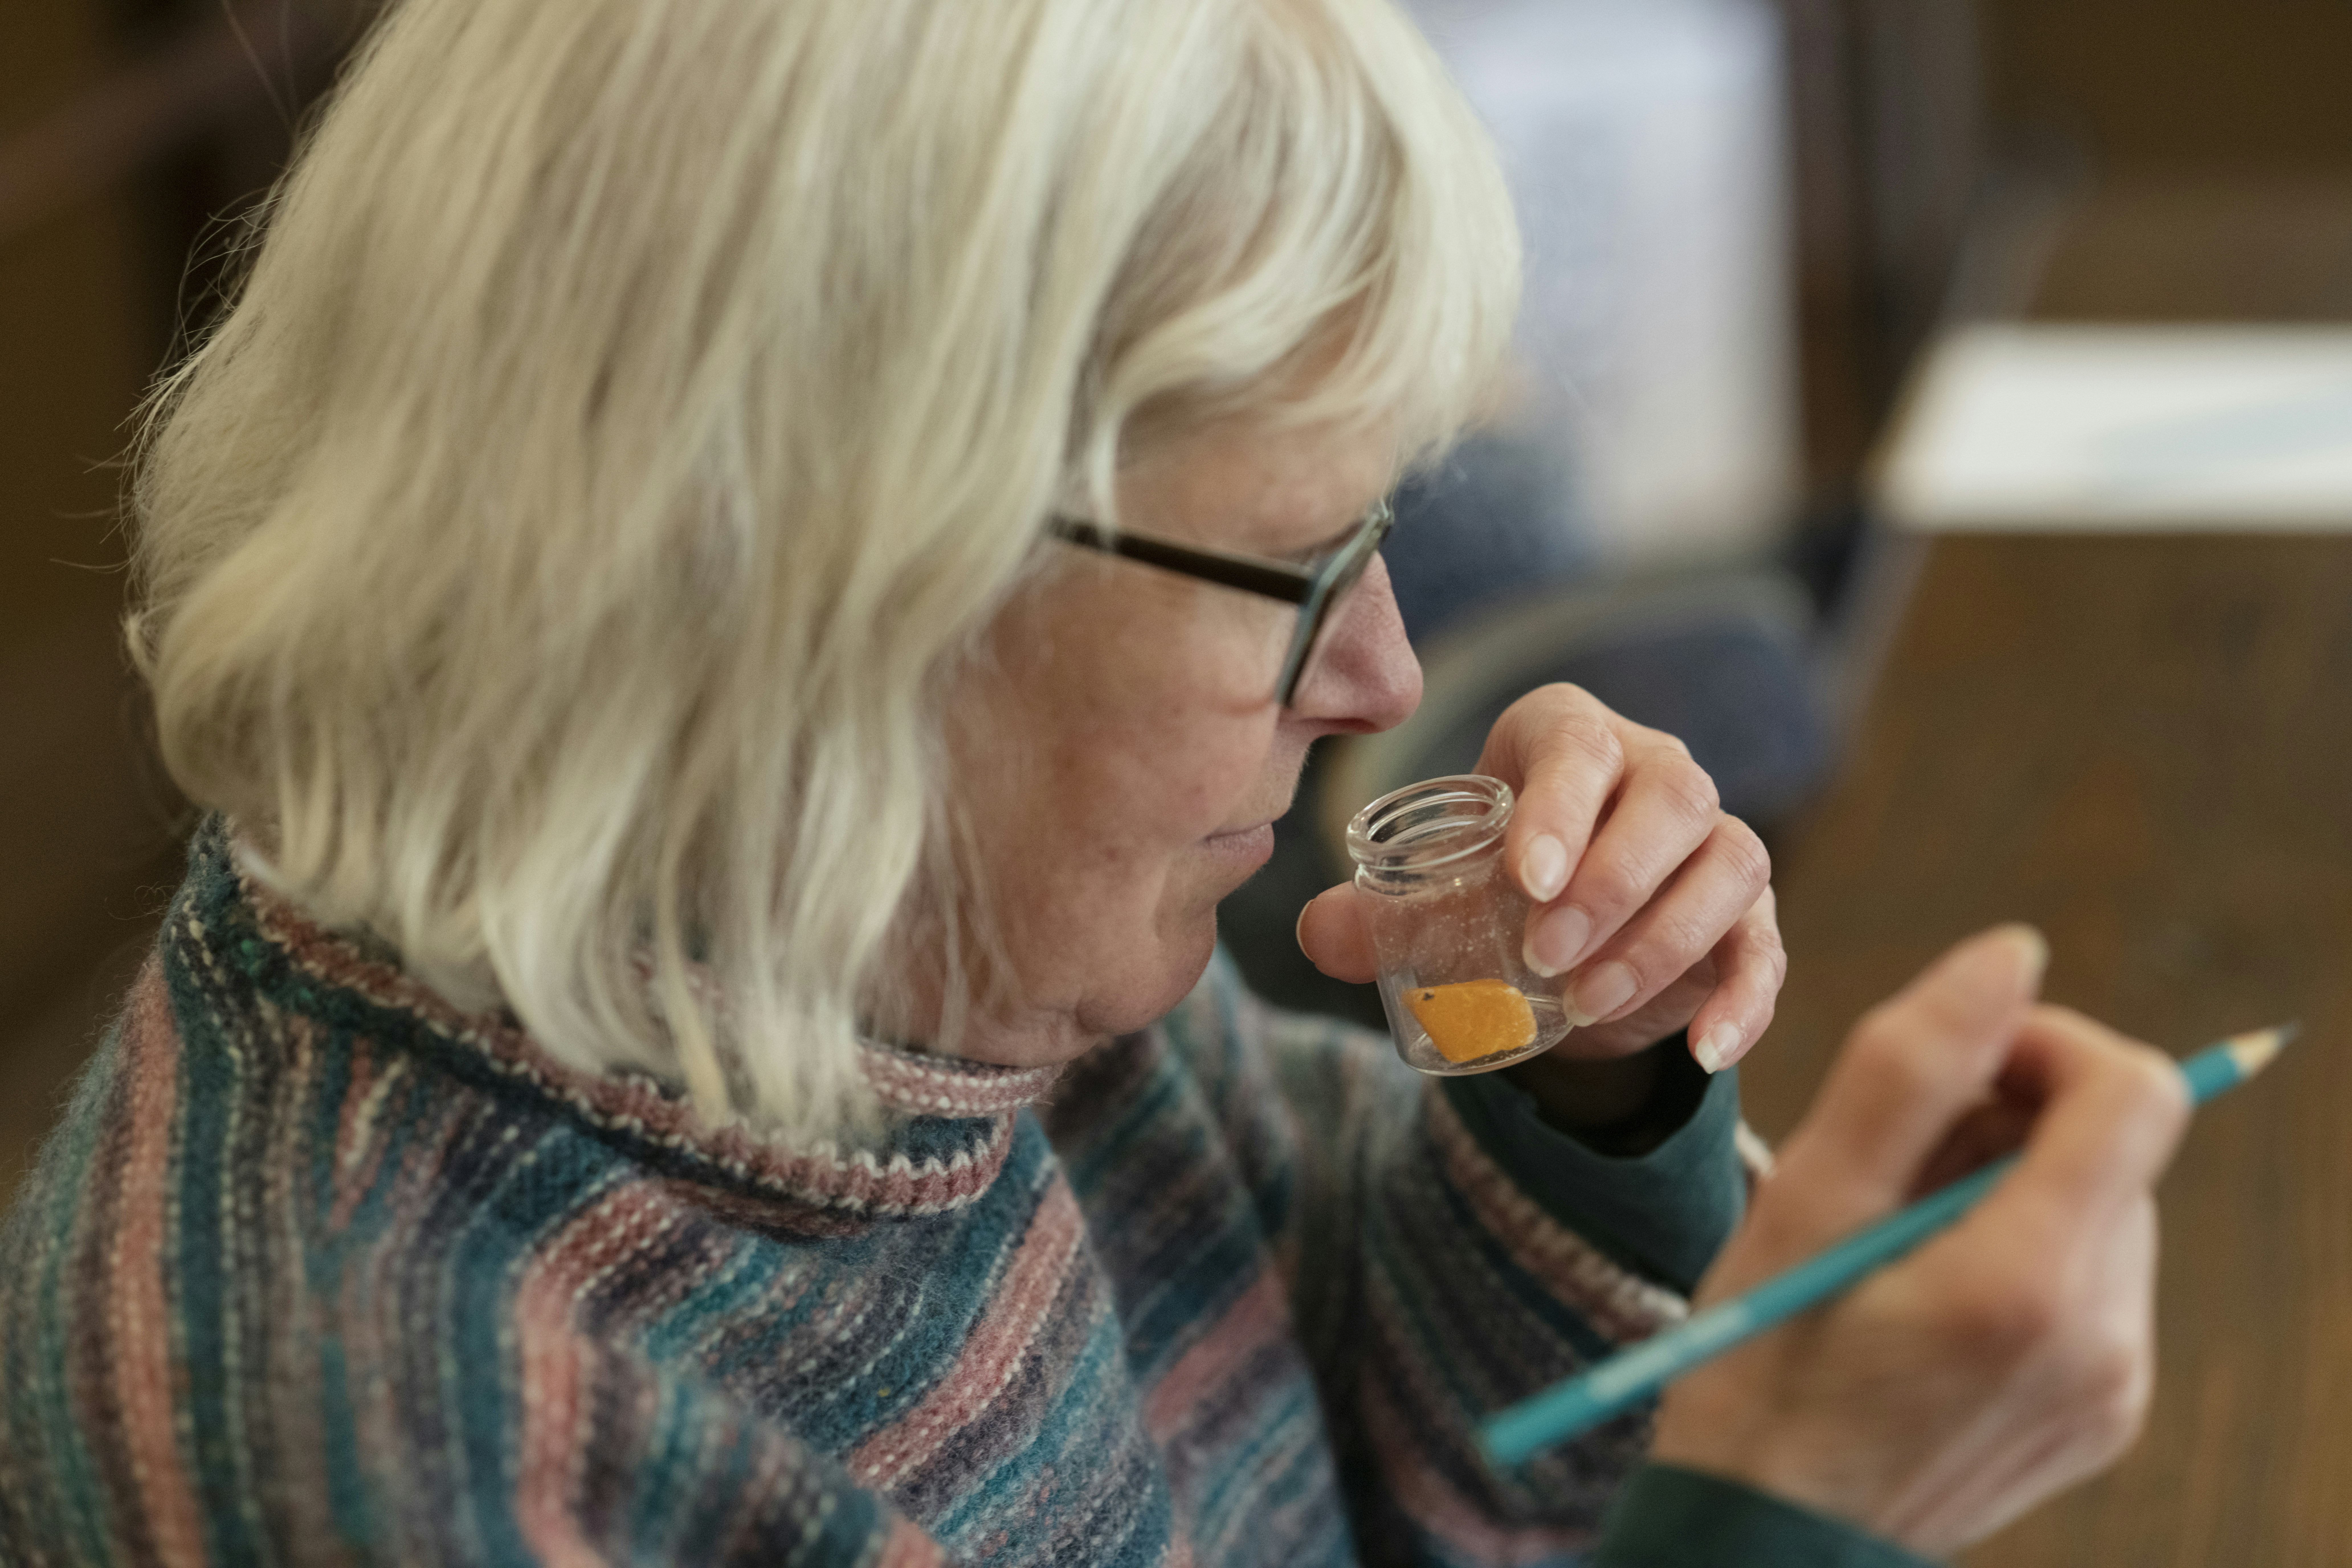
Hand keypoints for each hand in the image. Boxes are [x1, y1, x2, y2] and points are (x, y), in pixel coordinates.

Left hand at [1297, 683, 1782, 1071]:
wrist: (1561, 934)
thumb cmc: (1496, 887)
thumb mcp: (1437, 895)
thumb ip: (1377, 915)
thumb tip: (1320, 937)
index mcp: (1571, 737)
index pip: (1579, 749)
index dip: (1560, 808)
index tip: (1525, 880)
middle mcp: (1658, 770)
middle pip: (1673, 796)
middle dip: (1612, 880)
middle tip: (1545, 957)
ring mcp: (1714, 840)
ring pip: (1728, 864)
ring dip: (1661, 940)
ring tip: (1587, 1004)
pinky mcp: (1748, 916)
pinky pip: (1764, 948)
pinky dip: (1743, 1001)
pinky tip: (1704, 1050)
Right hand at [1650, 926, 2191, 1555]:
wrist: (1766, 1540)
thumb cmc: (1762, 1370)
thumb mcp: (1808, 1202)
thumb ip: (1911, 1066)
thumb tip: (2012, 952)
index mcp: (2030, 1281)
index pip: (2133, 1091)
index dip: (2048, 1043)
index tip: (1957, 1063)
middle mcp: (2104, 1338)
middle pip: (2115, 1148)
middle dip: (2011, 1119)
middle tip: (1889, 1160)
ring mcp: (2114, 1385)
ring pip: (2102, 1208)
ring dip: (2009, 1183)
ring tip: (1895, 1231)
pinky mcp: (2103, 1411)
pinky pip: (2092, 1280)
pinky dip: (2017, 1249)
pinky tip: (1926, 1286)